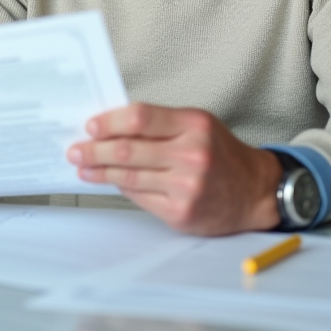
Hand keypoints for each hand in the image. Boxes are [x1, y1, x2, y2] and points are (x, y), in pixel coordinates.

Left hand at [66, 103, 280, 235]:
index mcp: (195, 125)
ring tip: (83, 166)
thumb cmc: (221, 154)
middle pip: (128, 150)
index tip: (91, 126)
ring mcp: (186, 186)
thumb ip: (161, 124)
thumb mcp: (198, 125)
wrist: (254, 191)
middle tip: (76, 149)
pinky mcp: (181, 212)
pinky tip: (108, 181)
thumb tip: (113, 126)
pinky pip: (139, 197)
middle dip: (94, 150)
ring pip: (128, 176)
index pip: (141, 118)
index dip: (110, 122)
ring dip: (99, 171)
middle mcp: (192, 155)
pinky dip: (120, 187)